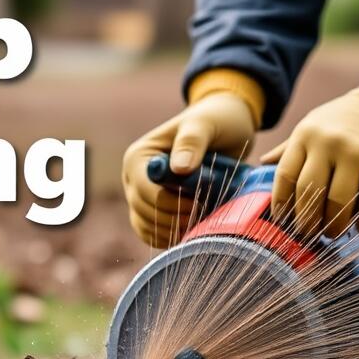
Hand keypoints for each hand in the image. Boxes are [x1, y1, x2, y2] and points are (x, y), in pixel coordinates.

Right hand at [123, 92, 257, 246]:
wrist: (226, 129)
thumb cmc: (215, 122)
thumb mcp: (205, 125)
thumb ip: (191, 142)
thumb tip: (179, 168)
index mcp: (137, 158)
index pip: (144, 191)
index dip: (171, 203)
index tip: (201, 201)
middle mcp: (132, 179)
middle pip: (145, 213)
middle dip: (176, 217)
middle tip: (208, 212)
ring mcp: (141, 197)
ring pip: (148, 228)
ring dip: (176, 230)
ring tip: (204, 218)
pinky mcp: (154, 211)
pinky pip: (154, 235)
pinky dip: (172, 237)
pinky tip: (194, 229)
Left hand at [261, 78, 358, 238]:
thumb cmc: (351, 117)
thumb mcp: (316, 123)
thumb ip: (291, 146)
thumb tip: (263, 163)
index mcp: (306, 134)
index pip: (285, 177)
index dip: (281, 205)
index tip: (284, 222)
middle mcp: (327, 143)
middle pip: (309, 194)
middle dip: (307, 222)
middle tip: (310, 235)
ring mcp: (355, 154)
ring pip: (338, 203)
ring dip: (335, 226)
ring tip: (335, 233)